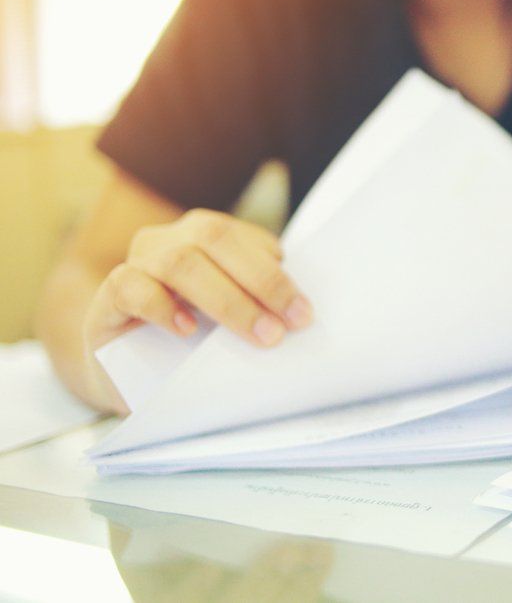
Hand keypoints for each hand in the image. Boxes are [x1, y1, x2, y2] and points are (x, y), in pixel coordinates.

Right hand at [82, 209, 312, 412]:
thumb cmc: (191, 343)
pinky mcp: (108, 297)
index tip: (304, 311)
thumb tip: (301, 314)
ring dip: (227, 300)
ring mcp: (136, 263)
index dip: (277, 272)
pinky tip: (188, 331)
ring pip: (179, 262)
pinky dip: (164, 307)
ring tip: (258, 335)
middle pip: (214, 240)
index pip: (244, 238)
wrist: (128, 375)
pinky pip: (131, 287)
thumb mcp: (230, 320)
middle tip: (288, 325)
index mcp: (205, 235)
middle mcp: (169, 240)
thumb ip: (258, 304)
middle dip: (260, 281)